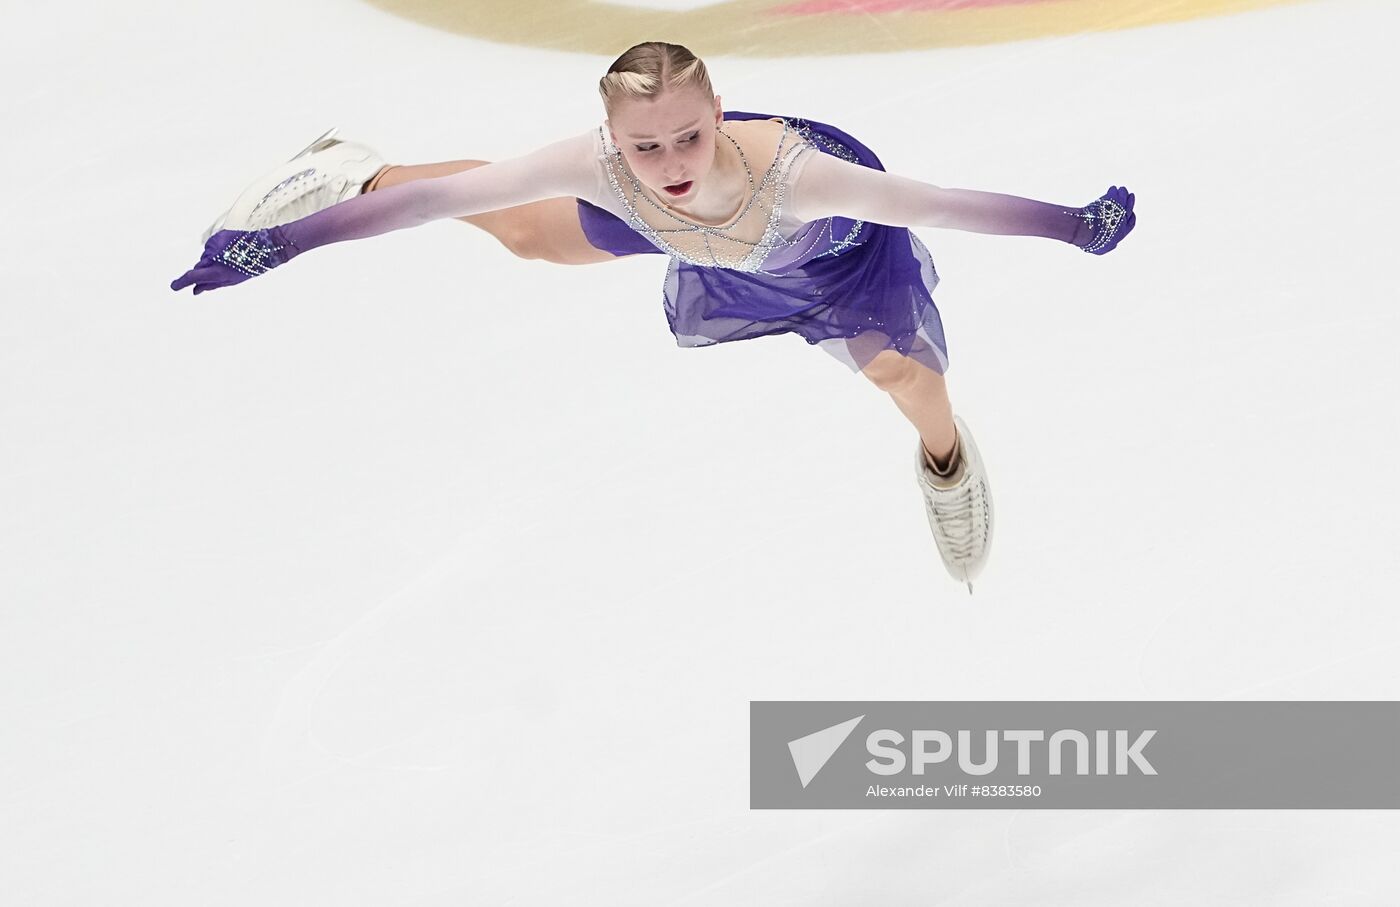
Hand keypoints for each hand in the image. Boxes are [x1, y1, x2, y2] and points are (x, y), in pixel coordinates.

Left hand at [169, 227, 301, 294]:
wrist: (270, 249)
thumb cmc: (246, 244)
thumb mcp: (220, 243)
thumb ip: (208, 252)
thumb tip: (206, 260)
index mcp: (217, 272)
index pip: (193, 277)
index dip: (182, 281)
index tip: (174, 286)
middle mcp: (225, 280)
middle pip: (203, 282)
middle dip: (194, 281)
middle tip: (182, 284)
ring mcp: (234, 280)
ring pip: (214, 283)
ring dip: (205, 281)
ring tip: (198, 287)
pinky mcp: (242, 277)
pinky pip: (224, 280)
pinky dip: (216, 280)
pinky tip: (216, 278)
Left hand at [1072, 186, 1135, 254]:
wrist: (1083, 230)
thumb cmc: (1087, 239)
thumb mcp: (1100, 248)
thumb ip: (1107, 246)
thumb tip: (1113, 245)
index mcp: (1121, 234)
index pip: (1131, 223)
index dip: (1130, 217)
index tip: (1129, 212)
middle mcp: (1123, 222)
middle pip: (1129, 209)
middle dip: (1130, 202)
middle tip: (1129, 196)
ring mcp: (1118, 211)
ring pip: (1123, 200)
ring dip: (1122, 194)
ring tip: (1119, 190)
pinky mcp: (1113, 201)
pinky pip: (1115, 195)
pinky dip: (1114, 191)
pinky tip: (1112, 189)